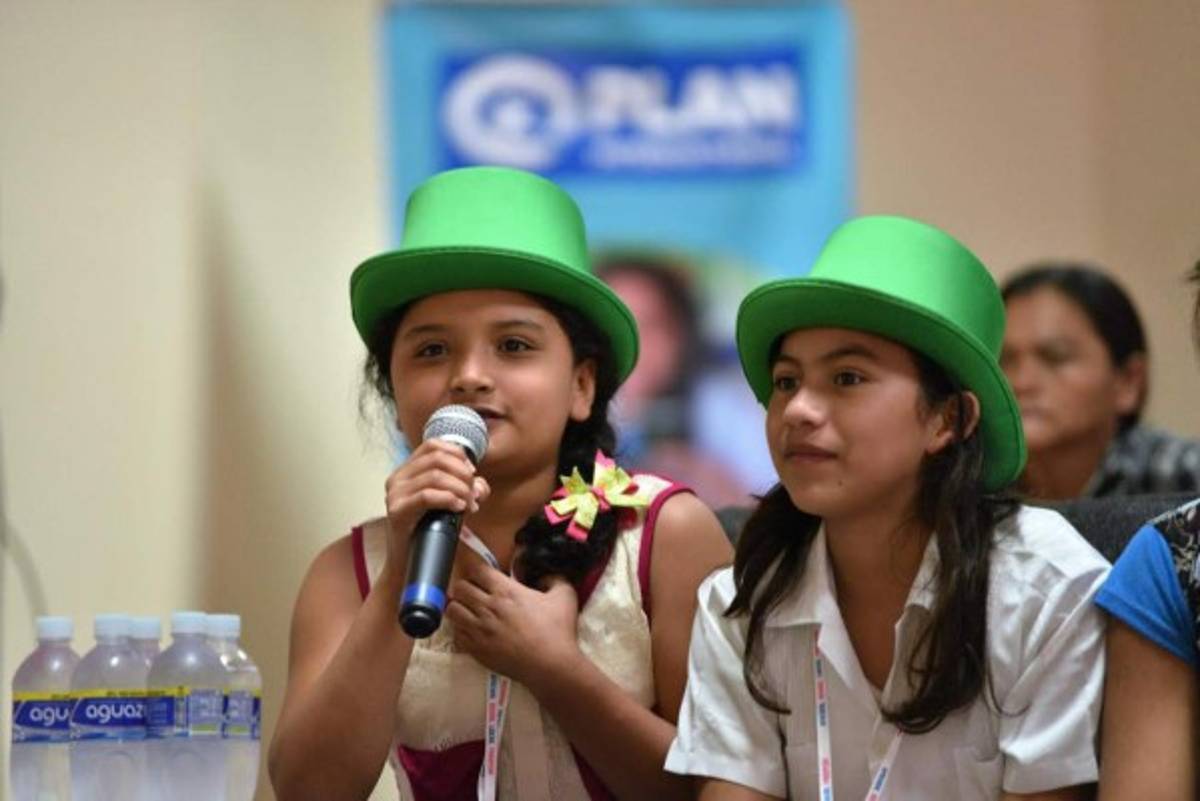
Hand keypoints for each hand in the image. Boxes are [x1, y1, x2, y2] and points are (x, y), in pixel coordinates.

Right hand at [382, 439, 489, 575]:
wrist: (408, 562)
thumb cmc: (428, 531)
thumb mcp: (449, 504)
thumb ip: (466, 489)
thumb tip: (479, 485)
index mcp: (407, 470)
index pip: (433, 445)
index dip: (457, 454)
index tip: (471, 472)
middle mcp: (397, 477)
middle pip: (437, 459)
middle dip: (463, 474)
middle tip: (473, 493)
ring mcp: (395, 493)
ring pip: (435, 476)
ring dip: (460, 489)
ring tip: (468, 504)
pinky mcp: (397, 511)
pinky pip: (427, 496)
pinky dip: (448, 499)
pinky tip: (459, 507)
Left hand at [446, 562, 581, 686]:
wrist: (551, 666)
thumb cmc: (558, 631)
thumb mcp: (565, 596)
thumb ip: (555, 578)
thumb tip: (544, 575)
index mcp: (506, 591)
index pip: (478, 570)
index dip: (479, 570)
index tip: (485, 576)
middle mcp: (487, 607)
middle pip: (460, 587)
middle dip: (466, 587)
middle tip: (475, 593)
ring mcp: (478, 629)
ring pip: (452, 609)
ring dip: (459, 607)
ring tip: (469, 611)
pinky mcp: (475, 649)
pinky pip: (455, 633)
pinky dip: (460, 630)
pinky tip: (472, 631)